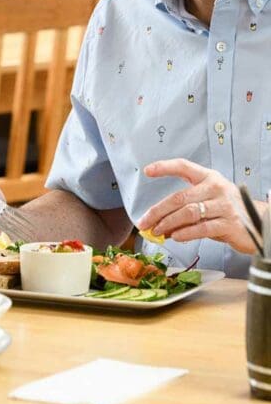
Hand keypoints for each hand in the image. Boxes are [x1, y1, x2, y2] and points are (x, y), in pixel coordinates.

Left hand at [136, 158, 258, 253]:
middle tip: (144, 222)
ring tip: (157, 231)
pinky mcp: (230, 224)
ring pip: (189, 213)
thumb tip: (159, 223)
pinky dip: (186, 233)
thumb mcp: (208, 202)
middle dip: (158, 211)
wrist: (260, 223)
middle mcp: (216, 188)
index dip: (165, 167)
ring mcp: (224, 206)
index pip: (184, 166)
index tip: (147, 171)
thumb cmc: (228, 211)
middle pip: (180, 197)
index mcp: (209, 177)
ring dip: (168, 223)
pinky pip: (202, 228)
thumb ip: (186, 209)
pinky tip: (175, 237)